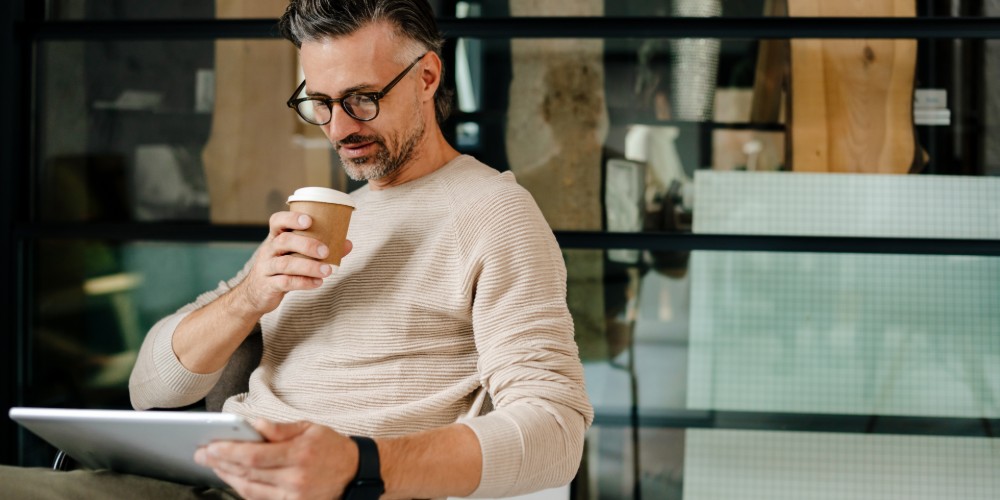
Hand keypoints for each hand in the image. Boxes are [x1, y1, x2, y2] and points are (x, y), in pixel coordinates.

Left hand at [195, 419, 358, 499]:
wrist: (355, 473)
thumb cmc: (331, 447)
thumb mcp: (309, 428)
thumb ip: (279, 428)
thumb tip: (252, 424)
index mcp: (299, 454)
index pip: (254, 456)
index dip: (228, 452)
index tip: (210, 446)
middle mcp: (295, 478)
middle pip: (248, 473)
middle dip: (220, 463)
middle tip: (202, 454)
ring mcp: (294, 496)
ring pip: (250, 489)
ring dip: (228, 477)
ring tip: (214, 465)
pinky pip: (260, 499)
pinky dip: (243, 489)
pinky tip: (234, 478)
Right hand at [234, 211, 352, 315]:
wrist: (256, 293)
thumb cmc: (282, 268)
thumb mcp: (295, 255)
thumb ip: (319, 248)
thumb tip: (347, 243)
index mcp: (275, 238)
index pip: (277, 221)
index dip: (291, 218)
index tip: (309, 220)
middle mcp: (269, 250)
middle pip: (284, 241)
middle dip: (306, 244)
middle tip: (325, 251)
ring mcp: (266, 268)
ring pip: (285, 264)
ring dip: (309, 266)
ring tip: (328, 270)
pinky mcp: (268, 285)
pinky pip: (285, 282)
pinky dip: (304, 282)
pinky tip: (318, 283)